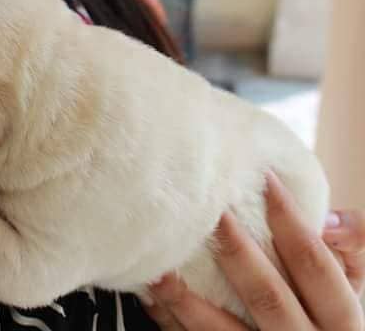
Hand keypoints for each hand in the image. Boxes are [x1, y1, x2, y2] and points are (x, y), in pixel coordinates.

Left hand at [145, 171, 364, 329]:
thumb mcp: (352, 289)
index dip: (292, 221)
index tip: (266, 180)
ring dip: (185, 298)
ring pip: (220, 330)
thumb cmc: (328, 319)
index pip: (316, 265)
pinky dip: (170, 320)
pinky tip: (150, 297)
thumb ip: (348, 250)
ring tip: (158, 267)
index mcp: (340, 321)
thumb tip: (329, 221)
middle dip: (236, 252)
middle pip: (267, 295)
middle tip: (212, 214)